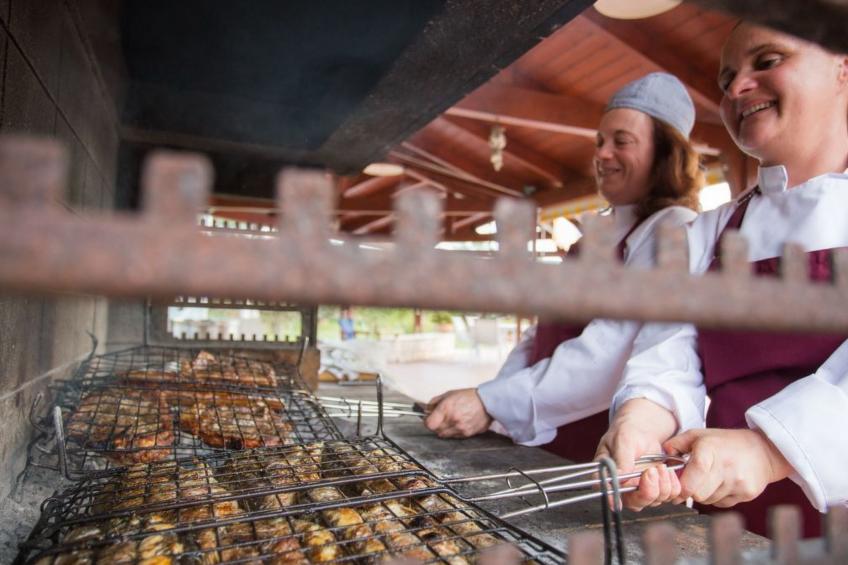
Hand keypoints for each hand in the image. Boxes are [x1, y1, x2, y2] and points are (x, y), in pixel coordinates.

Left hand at [424, 388, 492, 437]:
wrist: (487, 402)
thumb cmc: (469, 397)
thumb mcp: (448, 394)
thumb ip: (434, 403)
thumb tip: (426, 410)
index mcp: (446, 408)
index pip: (429, 424)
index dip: (427, 421)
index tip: (429, 419)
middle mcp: (453, 420)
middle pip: (436, 430)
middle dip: (436, 424)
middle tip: (441, 418)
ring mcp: (460, 428)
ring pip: (444, 435)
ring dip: (445, 429)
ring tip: (452, 419)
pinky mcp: (467, 434)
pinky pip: (454, 436)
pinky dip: (454, 431)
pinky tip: (460, 422)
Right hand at [595, 398, 680, 510]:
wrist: (642, 432)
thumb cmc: (626, 433)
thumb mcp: (623, 442)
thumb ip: (621, 460)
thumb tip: (617, 478)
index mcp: (607, 477)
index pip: (607, 493)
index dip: (614, 499)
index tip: (620, 501)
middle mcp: (623, 488)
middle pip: (635, 503)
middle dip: (648, 490)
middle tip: (651, 471)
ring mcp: (640, 491)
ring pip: (654, 501)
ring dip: (662, 485)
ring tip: (660, 467)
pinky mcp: (656, 489)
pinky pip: (668, 497)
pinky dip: (672, 485)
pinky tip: (667, 471)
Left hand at [663, 428, 791, 507]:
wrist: (763, 450)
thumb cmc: (725, 442)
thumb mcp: (699, 435)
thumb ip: (676, 444)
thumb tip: (660, 459)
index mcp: (709, 451)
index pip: (690, 482)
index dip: (680, 487)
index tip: (677, 485)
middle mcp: (725, 468)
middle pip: (697, 495)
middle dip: (691, 490)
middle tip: (693, 481)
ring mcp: (738, 482)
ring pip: (709, 500)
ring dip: (704, 493)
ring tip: (711, 479)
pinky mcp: (747, 493)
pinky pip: (723, 503)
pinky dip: (718, 496)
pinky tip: (723, 483)